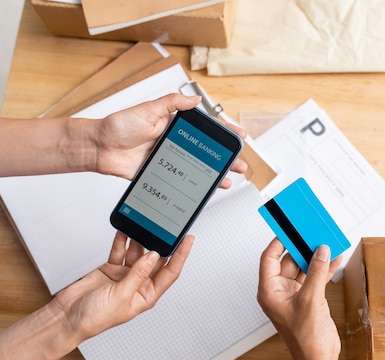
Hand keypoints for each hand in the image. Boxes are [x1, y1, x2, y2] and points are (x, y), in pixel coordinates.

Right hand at [50, 231, 193, 340]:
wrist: (67, 316)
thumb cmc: (95, 318)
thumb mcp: (121, 296)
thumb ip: (138, 274)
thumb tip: (154, 256)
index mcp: (147, 295)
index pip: (170, 272)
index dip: (181, 255)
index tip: (188, 239)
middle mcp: (139, 284)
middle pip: (156, 260)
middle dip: (161, 244)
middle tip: (166, 227)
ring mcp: (125, 275)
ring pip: (138, 252)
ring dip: (141, 239)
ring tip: (145, 225)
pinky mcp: (111, 268)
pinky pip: (121, 250)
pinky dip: (123, 240)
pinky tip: (126, 230)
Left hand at [94, 93, 247, 186]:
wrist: (98, 147)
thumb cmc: (118, 126)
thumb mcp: (147, 110)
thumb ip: (172, 104)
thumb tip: (195, 100)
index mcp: (173, 125)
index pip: (204, 129)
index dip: (222, 132)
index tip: (238, 136)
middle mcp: (173, 143)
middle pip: (205, 152)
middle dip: (225, 158)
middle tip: (240, 163)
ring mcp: (168, 159)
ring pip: (196, 168)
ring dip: (214, 174)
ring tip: (228, 178)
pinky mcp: (159, 173)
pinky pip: (181, 180)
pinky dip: (194, 186)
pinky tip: (204, 189)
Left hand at [258, 238, 342, 359]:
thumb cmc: (305, 340)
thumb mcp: (311, 300)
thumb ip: (317, 273)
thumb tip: (321, 252)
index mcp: (270, 291)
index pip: (268, 258)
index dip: (278, 242)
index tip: (288, 229)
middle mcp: (280, 291)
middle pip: (288, 260)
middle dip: (302, 248)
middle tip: (313, 234)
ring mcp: (295, 294)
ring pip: (304, 268)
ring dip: (316, 257)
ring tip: (327, 243)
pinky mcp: (309, 298)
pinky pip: (315, 277)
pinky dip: (324, 269)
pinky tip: (335, 259)